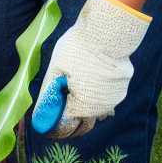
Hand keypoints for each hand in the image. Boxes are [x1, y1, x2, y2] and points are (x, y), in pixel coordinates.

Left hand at [34, 0, 151, 138]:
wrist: (107, 34)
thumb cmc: (76, 50)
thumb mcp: (55, 70)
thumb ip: (49, 93)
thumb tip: (40, 112)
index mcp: (82, 106)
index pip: (66, 126)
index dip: (54, 128)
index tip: (46, 129)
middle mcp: (102, 108)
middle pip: (85, 123)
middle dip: (71, 125)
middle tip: (58, 120)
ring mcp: (114, 99)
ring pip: (98, 111)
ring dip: (85, 109)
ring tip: (71, 101)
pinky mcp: (121, 88)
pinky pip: (107, 99)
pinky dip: (96, 97)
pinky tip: (88, 87)